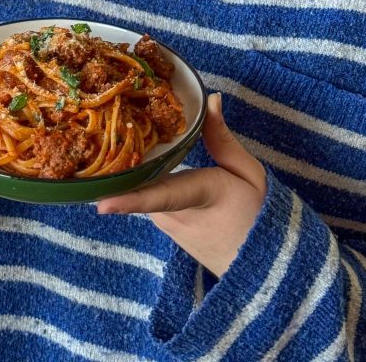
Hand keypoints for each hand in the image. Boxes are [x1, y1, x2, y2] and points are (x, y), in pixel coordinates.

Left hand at [96, 93, 265, 277]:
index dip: (130, 200)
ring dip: (133, 168)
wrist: (266, 264)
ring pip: (145, 188)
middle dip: (119, 161)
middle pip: (141, 181)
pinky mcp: (167, 230)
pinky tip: (141, 161)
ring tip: (117, 132)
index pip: (162, 198)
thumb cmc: (260, 214)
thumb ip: (223, 137)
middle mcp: (175, 216)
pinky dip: (144, 181)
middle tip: (100, 127)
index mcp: (200, 196)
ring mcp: (168, 226)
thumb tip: (210, 100)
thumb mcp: (248, 172)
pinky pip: (150, 199)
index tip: (100, 204)